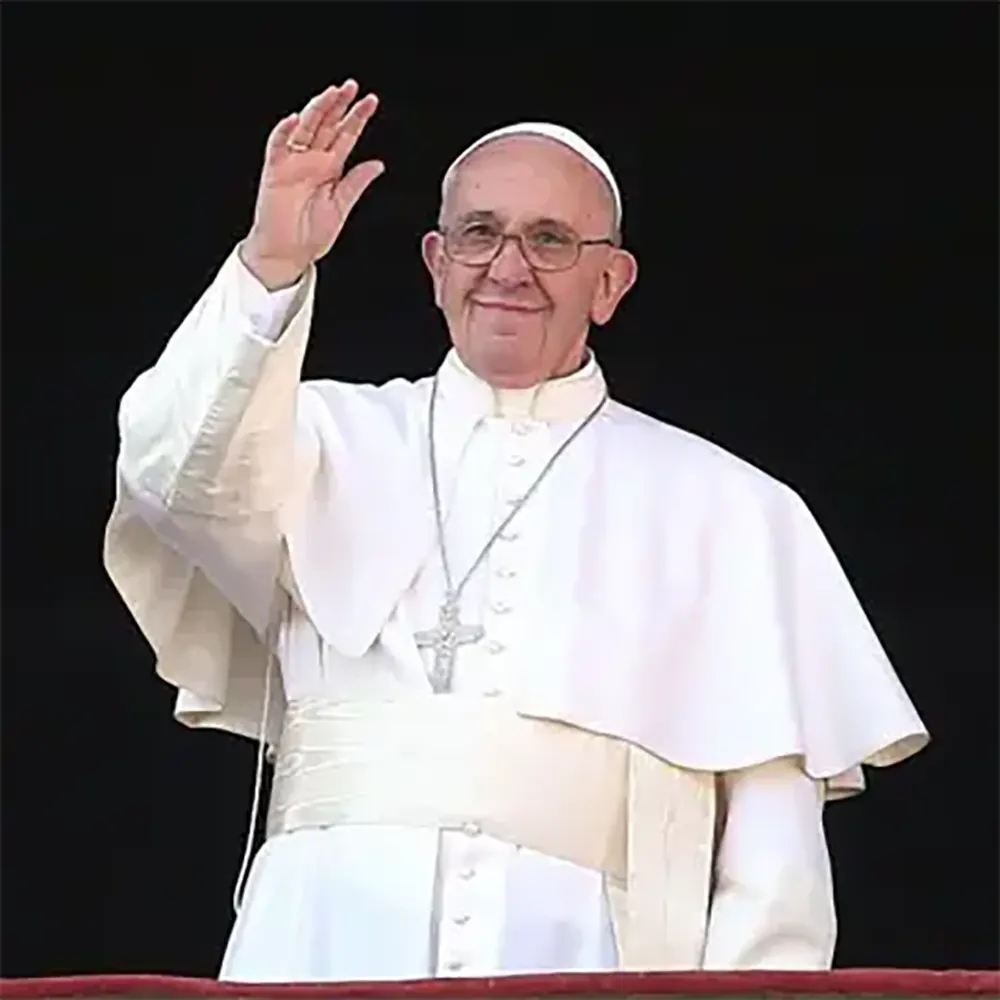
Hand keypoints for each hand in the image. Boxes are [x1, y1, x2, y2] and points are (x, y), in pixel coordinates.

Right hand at [241, 80, 383, 289]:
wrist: (288, 254)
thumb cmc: (312, 235)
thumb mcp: (341, 208)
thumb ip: (356, 184)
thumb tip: (378, 163)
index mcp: (331, 169)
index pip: (346, 136)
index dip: (357, 118)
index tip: (371, 101)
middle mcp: (313, 161)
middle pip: (326, 125)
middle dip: (338, 105)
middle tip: (351, 86)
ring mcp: (293, 163)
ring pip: (305, 128)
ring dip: (316, 110)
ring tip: (330, 94)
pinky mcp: (274, 171)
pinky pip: (277, 146)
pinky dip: (283, 132)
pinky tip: (294, 119)